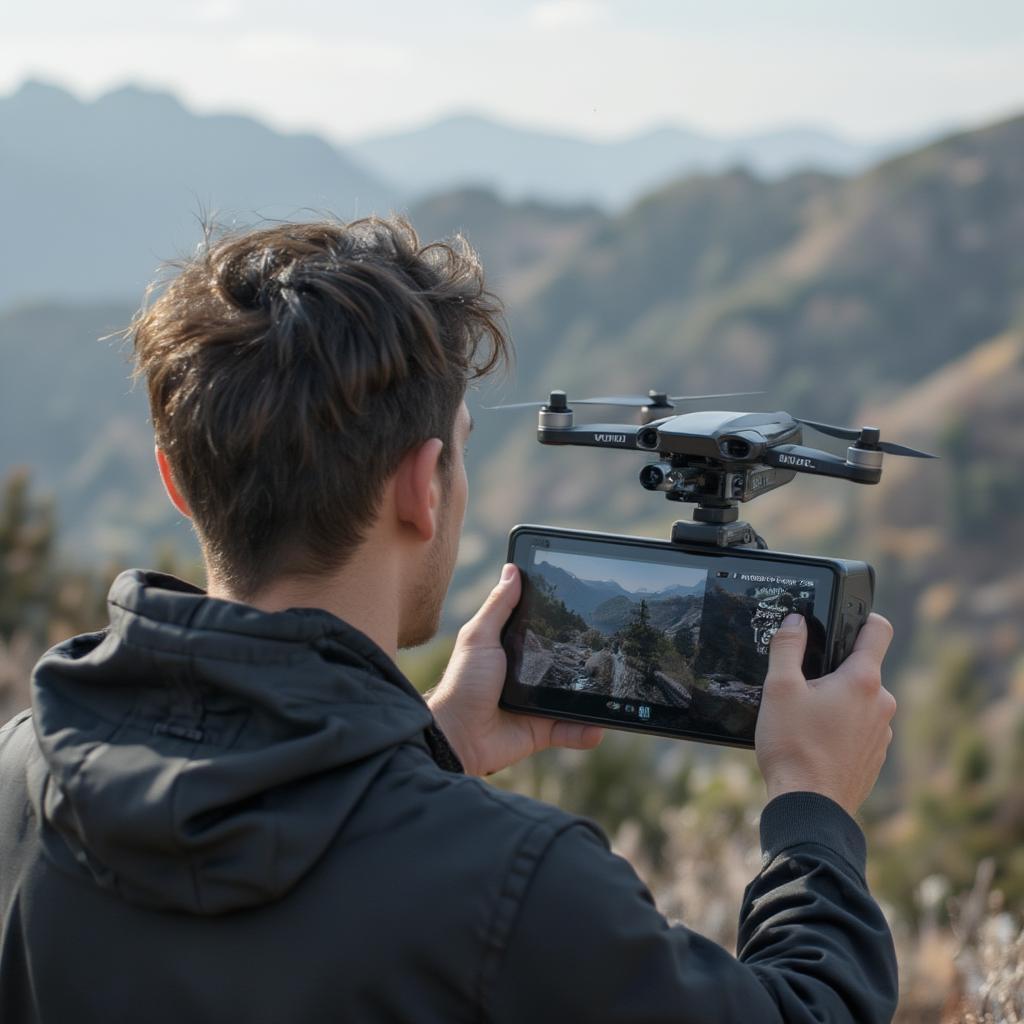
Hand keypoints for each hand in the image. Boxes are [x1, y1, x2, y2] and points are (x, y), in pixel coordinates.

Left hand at [428, 564, 603, 775]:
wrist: (456, 735)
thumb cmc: (463, 682)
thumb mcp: (479, 637)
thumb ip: (498, 606)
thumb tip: (512, 569)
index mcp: (514, 650)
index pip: (545, 630)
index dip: (563, 621)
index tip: (588, 609)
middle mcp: (528, 675)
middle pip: (565, 664)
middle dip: (586, 660)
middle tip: (611, 651)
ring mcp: (536, 702)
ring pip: (574, 698)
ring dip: (594, 699)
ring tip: (615, 692)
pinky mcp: (540, 730)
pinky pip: (569, 730)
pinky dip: (585, 732)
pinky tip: (598, 728)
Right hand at [755, 612, 896, 816]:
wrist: (809, 807)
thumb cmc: (793, 746)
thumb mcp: (779, 689)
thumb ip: (787, 647)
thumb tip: (795, 621)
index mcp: (862, 681)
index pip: (878, 630)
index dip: (863, 617)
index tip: (844, 621)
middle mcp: (882, 704)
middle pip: (862, 670)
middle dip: (834, 672)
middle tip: (801, 686)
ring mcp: (883, 733)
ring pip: (860, 702)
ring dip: (838, 703)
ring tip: (804, 720)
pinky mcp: (875, 757)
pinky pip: (860, 730)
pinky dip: (841, 729)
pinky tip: (814, 742)